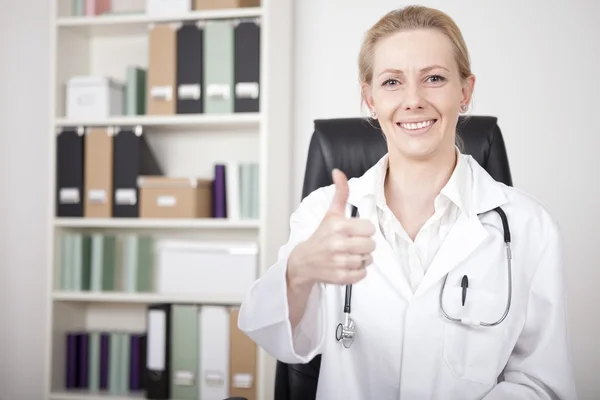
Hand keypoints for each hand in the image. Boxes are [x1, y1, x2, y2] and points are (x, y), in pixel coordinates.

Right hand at [288, 169, 375, 289]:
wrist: (303, 261)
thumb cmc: (321, 237)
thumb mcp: (330, 214)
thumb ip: (340, 193)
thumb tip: (338, 172)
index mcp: (338, 226)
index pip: (370, 228)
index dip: (364, 230)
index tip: (354, 232)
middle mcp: (338, 244)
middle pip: (371, 245)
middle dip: (364, 245)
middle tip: (352, 244)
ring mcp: (339, 262)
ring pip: (368, 260)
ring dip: (361, 258)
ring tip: (349, 255)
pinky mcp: (341, 277)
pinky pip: (363, 274)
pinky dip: (358, 272)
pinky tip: (347, 265)